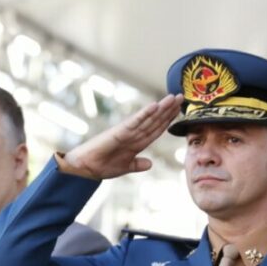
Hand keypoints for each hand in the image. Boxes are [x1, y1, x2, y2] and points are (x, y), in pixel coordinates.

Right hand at [60, 94, 182, 179]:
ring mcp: (127, 132)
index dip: (167, 120)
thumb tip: (150, 164)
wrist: (85, 168)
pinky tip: (154, 106)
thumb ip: (138, 164)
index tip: (178, 111)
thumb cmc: (102, 166)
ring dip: (161, 108)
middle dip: (168, 110)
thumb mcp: (125, 167)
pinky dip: (144, 114)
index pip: (156, 129)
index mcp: (136, 143)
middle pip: (155, 121)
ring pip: (148, 119)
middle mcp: (133, 135)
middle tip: (181, 97)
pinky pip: (134, 122)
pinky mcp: (118, 132)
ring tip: (173, 98)